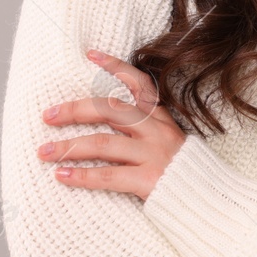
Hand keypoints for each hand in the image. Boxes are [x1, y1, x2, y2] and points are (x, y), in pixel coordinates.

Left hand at [36, 49, 185, 201]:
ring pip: (103, 143)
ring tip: (44, 152)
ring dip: (68, 147)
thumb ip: (147, 130)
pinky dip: (82, 175)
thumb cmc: (185, 175)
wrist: (212, 203)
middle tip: (48, 115)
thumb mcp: (171, 142)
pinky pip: (108, 175)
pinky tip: (62, 175)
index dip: (115, 66)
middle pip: (110, 111)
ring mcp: (153, 155)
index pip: (139, 84)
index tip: (90, 54)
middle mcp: (157, 132)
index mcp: (162, 120)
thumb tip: (109, 120)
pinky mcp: (149, 180)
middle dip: (75, 110)